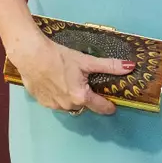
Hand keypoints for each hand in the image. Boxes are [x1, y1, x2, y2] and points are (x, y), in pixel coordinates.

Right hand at [7, 36, 131, 115]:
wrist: (30, 55)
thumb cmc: (59, 57)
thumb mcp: (86, 61)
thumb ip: (109, 66)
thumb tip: (130, 67)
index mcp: (81, 97)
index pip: (100, 107)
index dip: (108, 106)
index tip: (113, 106)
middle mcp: (68, 105)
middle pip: (84, 105)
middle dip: (88, 98)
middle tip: (87, 85)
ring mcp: (53, 106)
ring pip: (69, 105)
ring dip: (73, 98)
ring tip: (70, 82)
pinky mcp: (42, 102)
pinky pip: (56, 103)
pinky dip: (59, 96)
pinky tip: (56, 83)